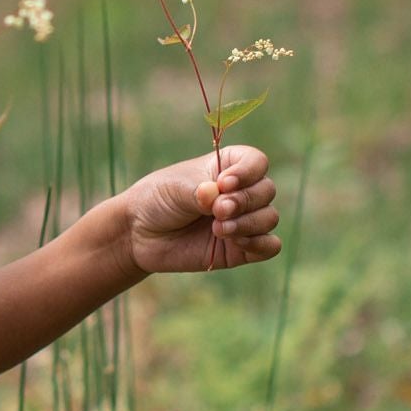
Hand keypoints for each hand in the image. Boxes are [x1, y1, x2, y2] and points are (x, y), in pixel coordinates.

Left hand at [118, 143, 281, 273]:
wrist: (140, 233)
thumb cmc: (158, 199)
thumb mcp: (175, 189)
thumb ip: (199, 192)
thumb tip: (218, 196)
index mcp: (228, 167)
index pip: (257, 162)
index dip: (247, 172)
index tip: (223, 183)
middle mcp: (241, 192)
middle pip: (267, 190)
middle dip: (244, 201)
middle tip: (217, 210)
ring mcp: (243, 220)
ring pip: (270, 217)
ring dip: (248, 223)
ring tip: (218, 228)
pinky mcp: (242, 248)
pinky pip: (270, 246)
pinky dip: (260, 244)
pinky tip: (235, 242)